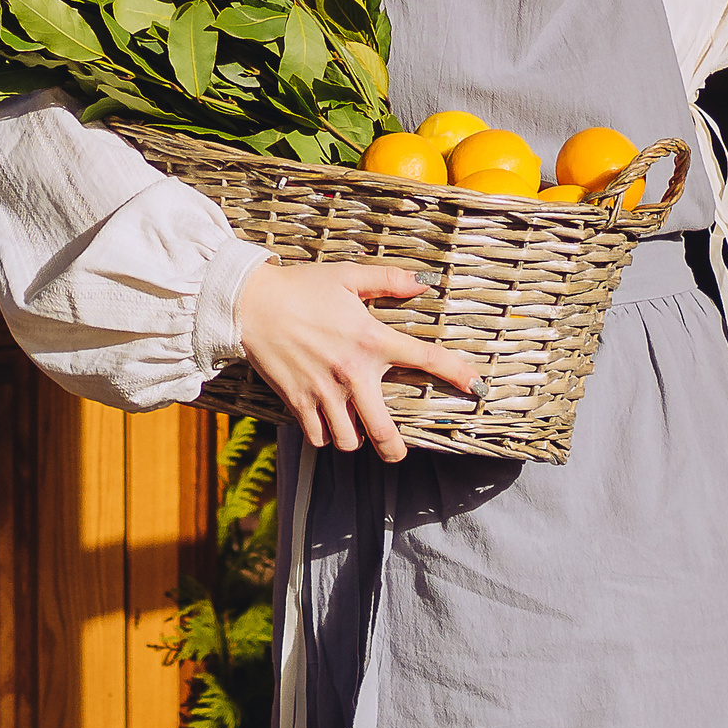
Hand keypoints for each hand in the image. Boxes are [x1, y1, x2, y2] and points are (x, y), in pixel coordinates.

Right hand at [234, 261, 522, 461]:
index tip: (477, 387)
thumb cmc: (301, 287)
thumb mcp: (347, 275)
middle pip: (383, 430)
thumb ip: (388, 279)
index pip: (426, 359)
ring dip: (354, 438)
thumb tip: (424, 283)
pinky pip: (318, 435)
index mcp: (371, 339)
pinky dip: (324, 435)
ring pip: (348, 440)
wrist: (250, 303)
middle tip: (396, 451)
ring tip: (353, 427)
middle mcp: (352, 372)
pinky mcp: (298, 401)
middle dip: (394, 449)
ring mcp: (323, 391)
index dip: (457, 374)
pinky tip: (325, 422)